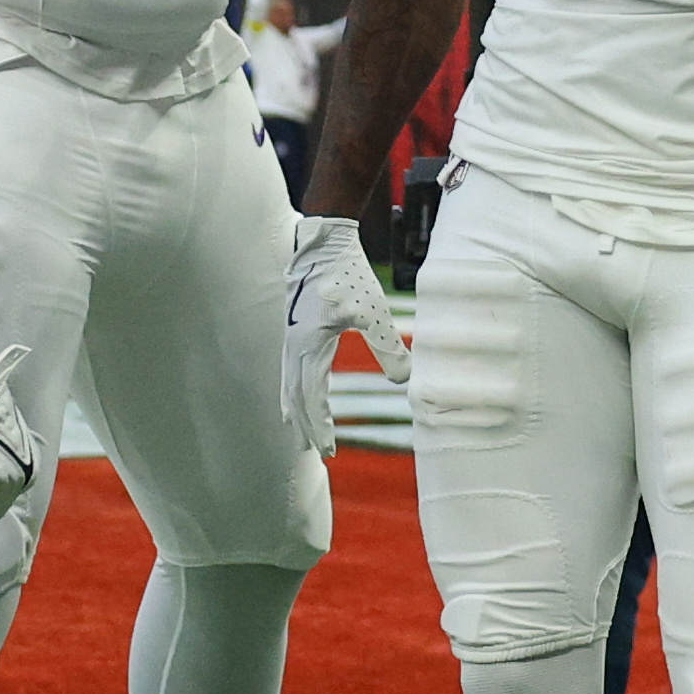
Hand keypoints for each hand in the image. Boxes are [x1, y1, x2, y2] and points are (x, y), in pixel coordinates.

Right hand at [282, 207, 401, 448]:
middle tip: (317, 452)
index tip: (330, 450)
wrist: (324, 241)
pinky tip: (295, 393)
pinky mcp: (295, 327)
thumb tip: (404, 381)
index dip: (320, 426)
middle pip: (295, 397)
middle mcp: (294, 345)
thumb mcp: (373, 311)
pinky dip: (291, 388)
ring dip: (295, 410)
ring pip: (288, 383)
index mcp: (308, 346)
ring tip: (297, 432)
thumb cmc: (348, 273)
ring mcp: (291, 336)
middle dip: (306, 426)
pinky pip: (289, 368)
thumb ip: (387, 347)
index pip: (311, 398)